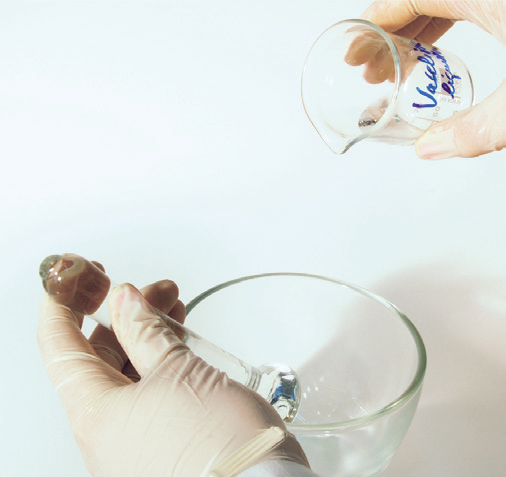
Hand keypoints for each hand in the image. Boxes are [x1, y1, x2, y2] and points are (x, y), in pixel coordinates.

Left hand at [38, 279, 307, 476]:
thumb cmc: (220, 444)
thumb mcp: (178, 372)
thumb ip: (146, 331)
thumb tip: (125, 300)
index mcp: (95, 416)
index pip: (59, 348)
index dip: (63, 304)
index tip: (77, 278)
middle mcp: (106, 435)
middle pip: (96, 358)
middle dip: (122, 315)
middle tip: (148, 290)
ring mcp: (132, 441)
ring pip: (125, 373)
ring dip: (145, 334)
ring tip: (171, 306)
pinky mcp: (160, 442)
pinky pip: (146, 393)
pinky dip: (159, 360)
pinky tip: (177, 340)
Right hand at [362, 0, 504, 158]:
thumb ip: (475, 127)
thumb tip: (430, 147)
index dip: (375, 23)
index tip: (356, 51)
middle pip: (421, 0)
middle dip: (389, 36)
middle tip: (372, 70)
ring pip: (445, 3)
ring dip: (414, 33)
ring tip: (398, 68)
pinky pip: (468, 6)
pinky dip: (444, 26)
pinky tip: (437, 56)